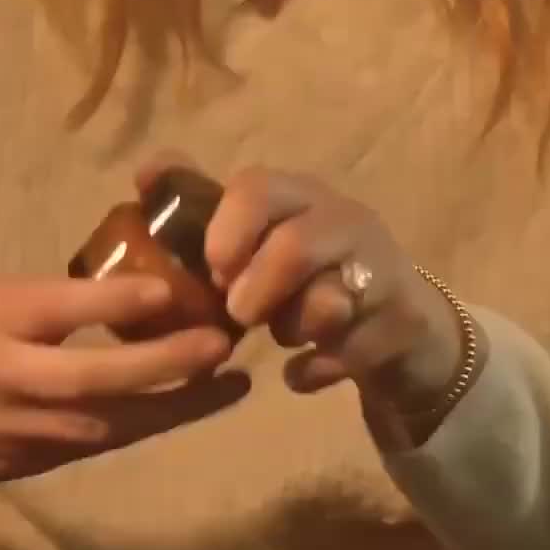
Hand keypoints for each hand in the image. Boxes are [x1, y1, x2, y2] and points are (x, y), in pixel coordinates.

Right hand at [0, 274, 245, 507]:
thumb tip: (134, 293)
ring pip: (110, 423)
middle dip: (166, 364)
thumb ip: (51, 303)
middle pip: (98, 379)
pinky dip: (144, 423)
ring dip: (173, 402)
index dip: (118, 301)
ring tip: (228, 378)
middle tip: (222, 344)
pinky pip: (98, 443)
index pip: (62, 311)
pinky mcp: (30, 466)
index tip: (171, 289)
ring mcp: (20, 433)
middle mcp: (7, 380)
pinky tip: (184, 406)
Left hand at [138, 158, 477, 440]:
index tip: (211, 269)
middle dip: (257, 288)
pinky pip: (355, 352)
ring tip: (282, 335)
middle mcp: (347, 220)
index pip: (259, 187)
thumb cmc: (312, 273)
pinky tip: (298, 375)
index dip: (226, 231)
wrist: (401, 324)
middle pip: (297, 245)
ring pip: (333, 300)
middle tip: (239, 313)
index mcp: (302, 194)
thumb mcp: (263, 234)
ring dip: (295, 326)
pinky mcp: (404, 322)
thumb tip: (145, 174)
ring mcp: (384, 270)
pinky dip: (315, 369)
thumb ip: (207, 207)